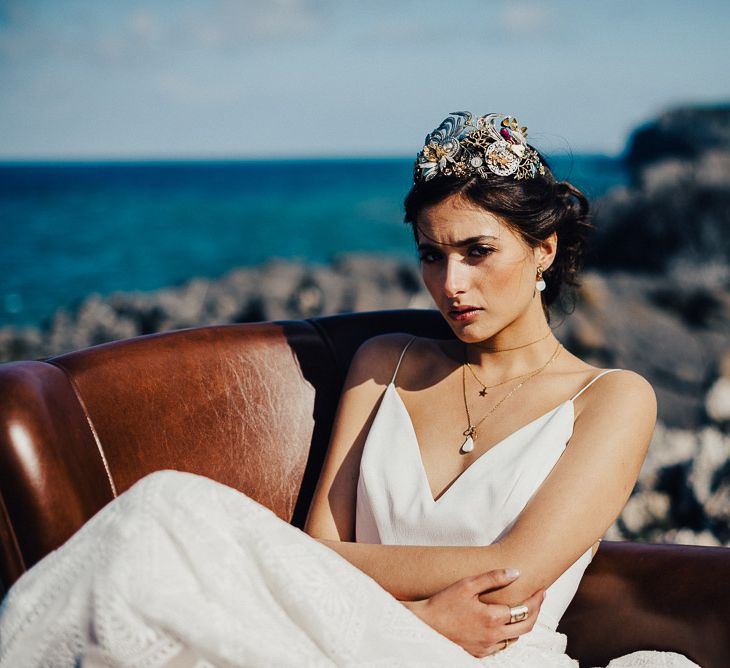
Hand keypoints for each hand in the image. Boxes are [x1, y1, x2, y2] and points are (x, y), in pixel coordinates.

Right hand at [402, 569, 543, 658]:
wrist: (425, 626)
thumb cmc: (443, 602)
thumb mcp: (467, 584)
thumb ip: (493, 577)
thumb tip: (516, 572)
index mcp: (493, 618)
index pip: (525, 609)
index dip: (536, 599)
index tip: (542, 589)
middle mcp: (494, 635)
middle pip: (526, 626)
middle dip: (536, 611)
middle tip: (539, 598)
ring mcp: (487, 647)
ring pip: (515, 638)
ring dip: (523, 624)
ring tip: (524, 609)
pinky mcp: (479, 653)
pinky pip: (502, 645)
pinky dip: (508, 634)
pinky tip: (504, 623)